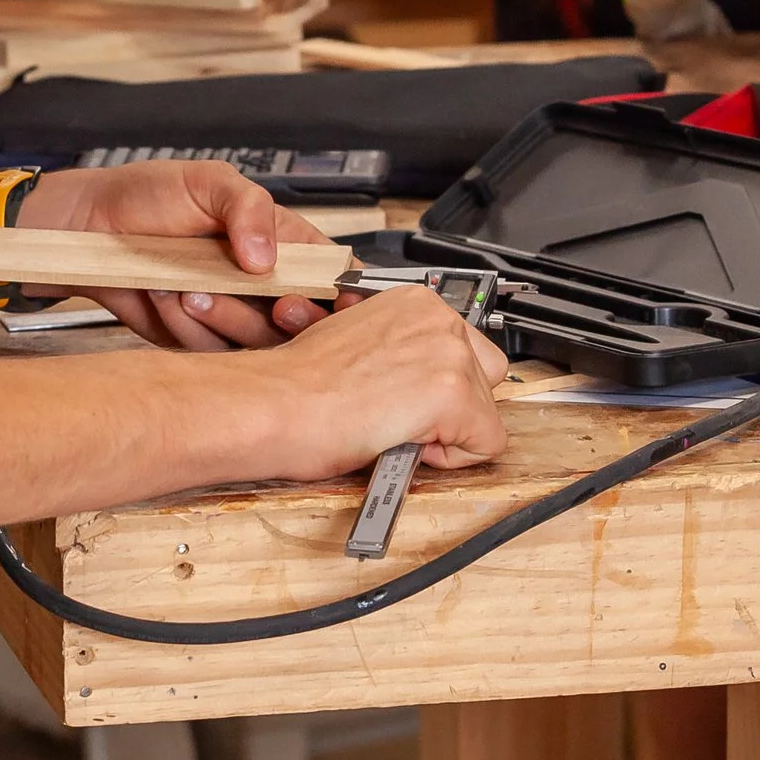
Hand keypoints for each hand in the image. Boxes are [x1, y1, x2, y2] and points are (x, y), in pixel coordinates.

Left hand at [18, 161, 335, 349]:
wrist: (88, 229)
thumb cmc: (147, 196)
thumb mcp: (206, 181)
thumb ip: (247, 207)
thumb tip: (266, 256)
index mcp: (279, 241)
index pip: (330, 272)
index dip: (343, 294)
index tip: (340, 303)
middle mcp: (260, 283)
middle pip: (301, 320)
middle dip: (287, 316)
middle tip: (274, 303)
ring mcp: (230, 314)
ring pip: (256, 344)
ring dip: (224, 315)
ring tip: (188, 283)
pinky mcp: (197, 339)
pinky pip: (210, 353)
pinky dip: (187, 326)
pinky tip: (165, 296)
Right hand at [269, 286, 508, 476]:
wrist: (274, 405)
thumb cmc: (295, 386)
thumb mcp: (355, 343)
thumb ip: (399, 352)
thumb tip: (413, 378)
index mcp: (413, 301)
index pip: (463, 350)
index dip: (432, 386)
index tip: (399, 397)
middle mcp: (437, 317)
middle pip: (485, 377)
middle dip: (452, 406)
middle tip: (398, 416)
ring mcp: (448, 352)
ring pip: (486, 412)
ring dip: (447, 431)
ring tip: (392, 427)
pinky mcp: (453, 393)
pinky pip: (485, 444)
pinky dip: (450, 458)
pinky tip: (402, 441)